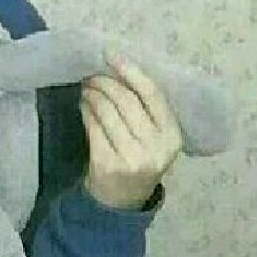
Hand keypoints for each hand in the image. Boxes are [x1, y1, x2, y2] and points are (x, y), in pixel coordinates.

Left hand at [79, 53, 181, 209]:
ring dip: (92, 94)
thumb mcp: (153, 138)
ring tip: (86, 88)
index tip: (111, 55)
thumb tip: (117, 69)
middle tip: (91, 74)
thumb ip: (144, 110)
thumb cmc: (138, 159)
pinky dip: (86, 111)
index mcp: (173, 136)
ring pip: (107, 112)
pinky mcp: (108, 163)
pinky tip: (83, 105)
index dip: (131, 71)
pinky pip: (93, 127)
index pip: (152, 94)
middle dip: (105, 82)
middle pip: (125, 100)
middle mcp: (156, 147)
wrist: (122, 201)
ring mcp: (132, 157)